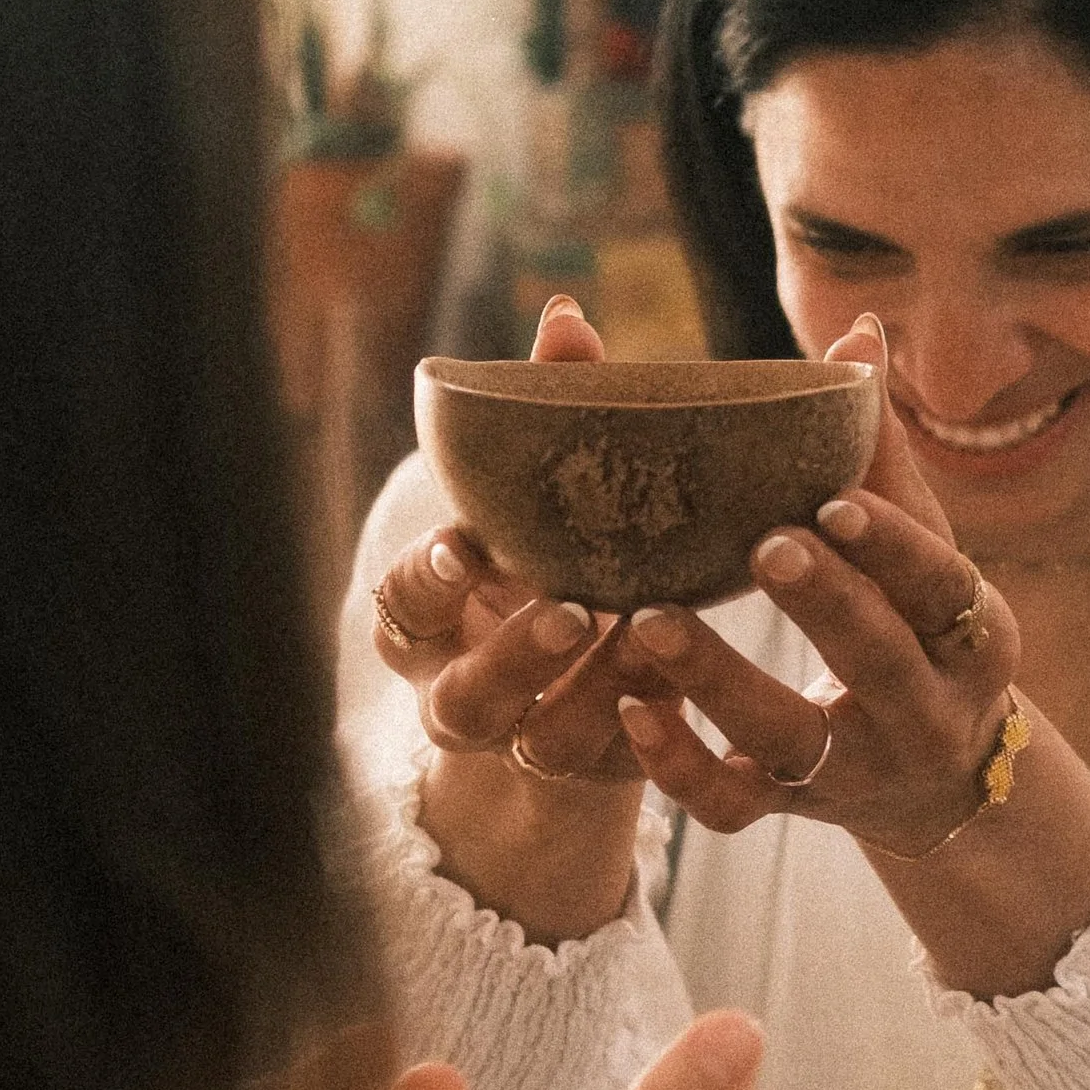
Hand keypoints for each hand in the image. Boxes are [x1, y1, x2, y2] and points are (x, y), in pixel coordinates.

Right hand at [369, 299, 664, 787]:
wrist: (580, 679)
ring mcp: (532, 741)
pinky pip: (621, 772)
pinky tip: (687, 687)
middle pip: (464, 701)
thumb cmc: (545, 555)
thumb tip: (567, 317)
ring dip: (596, 694)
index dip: (425, 581)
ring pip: (544, 745)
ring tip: (647, 636)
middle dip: (514, 656)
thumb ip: (545, 411)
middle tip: (574, 609)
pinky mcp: (602, 772)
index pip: (402, 605)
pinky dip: (652, 733)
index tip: (463, 546)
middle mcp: (467, 692)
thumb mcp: (536, 496)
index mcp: (432, 620)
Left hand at [613, 320, 1025, 859]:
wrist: (937, 777)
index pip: (941, 585)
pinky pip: (734, 805)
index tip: (834, 501)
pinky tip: (631, 711)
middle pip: (881, 660)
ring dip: (722, 682)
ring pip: (793, 740)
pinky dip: (680, 766)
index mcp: (971, 632)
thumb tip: (857, 332)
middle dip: (826, 605)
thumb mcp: (920, 545)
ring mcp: (859, 771)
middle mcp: (928, 710)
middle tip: (761, 546)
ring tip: (649, 619)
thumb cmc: (915, 621)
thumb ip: (879, 451)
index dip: (893, 546)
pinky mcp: (794, 810)